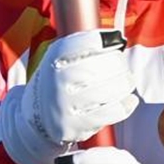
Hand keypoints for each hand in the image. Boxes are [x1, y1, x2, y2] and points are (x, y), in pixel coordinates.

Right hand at [0, 30, 137, 163]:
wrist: (36, 118)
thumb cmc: (58, 82)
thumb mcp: (61, 57)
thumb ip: (85, 44)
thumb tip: (116, 39)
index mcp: (56, 56)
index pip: (91, 42)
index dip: (108, 43)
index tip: (114, 46)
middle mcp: (59, 78)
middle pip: (107, 65)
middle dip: (120, 65)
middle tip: (122, 68)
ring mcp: (66, 103)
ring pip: (113, 89)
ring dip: (126, 84)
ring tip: (126, 83)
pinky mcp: (75, 125)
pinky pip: (112, 112)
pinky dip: (126, 104)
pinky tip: (127, 100)